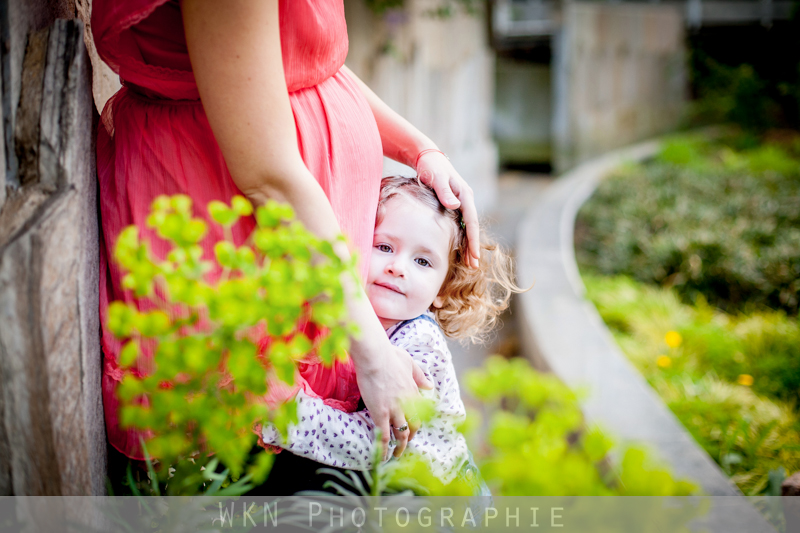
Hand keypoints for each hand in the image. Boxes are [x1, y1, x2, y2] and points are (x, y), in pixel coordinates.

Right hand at [355, 344, 430, 458]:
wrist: (375, 355)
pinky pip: (384, 435)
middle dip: (411, 436)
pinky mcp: (380, 413)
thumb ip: (420, 376)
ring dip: (400, 447)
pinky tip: (384, 456)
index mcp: (414, 391)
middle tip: (405, 442)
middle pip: (414, 425)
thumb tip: (430, 386)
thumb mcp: (410, 363)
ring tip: (397, 455)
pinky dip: (385, 448)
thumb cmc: (389, 355)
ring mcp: (394, 410)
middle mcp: (407, 403)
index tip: (411, 427)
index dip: (416, 421)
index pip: (419, 411)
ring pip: (401, 434)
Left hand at [416, 152, 479, 267]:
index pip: (472, 221)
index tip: (475, 255)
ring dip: (468, 245)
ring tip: (469, 263)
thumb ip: (444, 192)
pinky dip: (461, 237)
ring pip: (467, 227)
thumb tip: (455, 206)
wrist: (426, 158)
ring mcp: (460, 202)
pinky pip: (460, 224)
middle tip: (474, 266)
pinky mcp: (454, 205)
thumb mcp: (436, 178)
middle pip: (472, 227)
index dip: (473, 240)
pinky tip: (459, 249)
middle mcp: (465, 199)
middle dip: (473, 247)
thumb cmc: (430, 167)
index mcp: (465, 194)